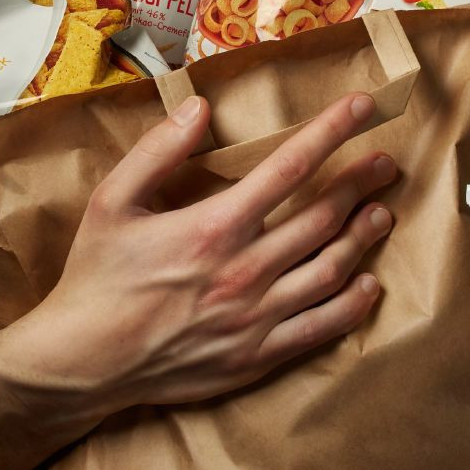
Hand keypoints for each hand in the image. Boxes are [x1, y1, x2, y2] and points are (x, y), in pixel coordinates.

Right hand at [0, 90, 394, 469]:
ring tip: (383, 213)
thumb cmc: (97, 276)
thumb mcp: (112, 199)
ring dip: (362, 237)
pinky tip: (368, 285)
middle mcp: (245, 270)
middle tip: (386, 162)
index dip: (332, 131)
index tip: (363, 108)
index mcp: (214, 226)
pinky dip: (352, 305)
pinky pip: (320, 328)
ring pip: (330, 270)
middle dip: (360, 182)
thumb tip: (199, 107)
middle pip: (322, 216)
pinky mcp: (257, 357)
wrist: (83, 362)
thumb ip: (158, 150)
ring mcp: (256, 318)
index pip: (290, 167)